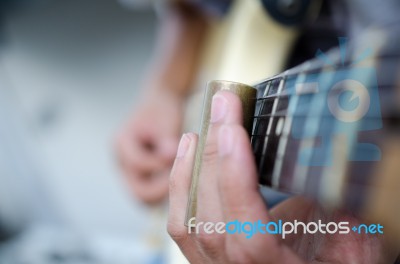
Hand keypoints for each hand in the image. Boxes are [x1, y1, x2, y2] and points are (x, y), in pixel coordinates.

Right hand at [116, 87, 183, 204]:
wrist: (160, 105)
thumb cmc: (164, 110)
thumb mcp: (167, 121)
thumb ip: (167, 139)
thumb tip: (170, 155)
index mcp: (121, 142)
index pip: (138, 164)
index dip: (160, 164)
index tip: (180, 156)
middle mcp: (119, 160)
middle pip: (136, 190)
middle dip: (161, 187)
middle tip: (184, 178)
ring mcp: (126, 171)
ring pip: (143, 197)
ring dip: (163, 191)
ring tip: (182, 178)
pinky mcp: (137, 177)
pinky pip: (149, 193)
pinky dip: (163, 189)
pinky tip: (179, 178)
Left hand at [167, 91, 396, 262]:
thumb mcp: (352, 242)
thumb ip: (337, 208)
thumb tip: (324, 157)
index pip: (249, 235)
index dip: (237, 181)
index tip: (233, 130)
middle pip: (212, 221)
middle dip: (214, 157)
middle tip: (222, 108)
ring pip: (190, 223)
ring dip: (193, 168)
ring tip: (203, 128)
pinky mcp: (207, 258)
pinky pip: (182, 227)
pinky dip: (181, 186)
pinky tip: (188, 153)